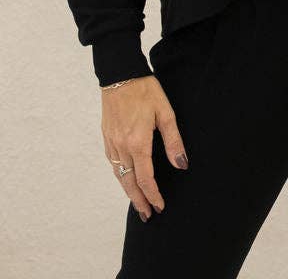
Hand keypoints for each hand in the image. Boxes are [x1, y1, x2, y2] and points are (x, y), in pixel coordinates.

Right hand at [101, 75, 189, 219]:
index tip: (160, 206)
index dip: (153, 195)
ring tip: (137, 201)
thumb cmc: (145, 90)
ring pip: (119, 174)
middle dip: (139, 200)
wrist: (120, 73)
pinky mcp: (106, 135)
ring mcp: (111, 141)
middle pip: (129, 182)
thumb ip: (173, 141)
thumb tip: (181, 165)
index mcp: (137, 142)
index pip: (145, 178)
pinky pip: (112, 162)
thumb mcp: (165, 113)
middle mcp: (121, 146)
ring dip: (128, 190)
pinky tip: (125, 177)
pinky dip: (119, 175)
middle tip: (147, 215)